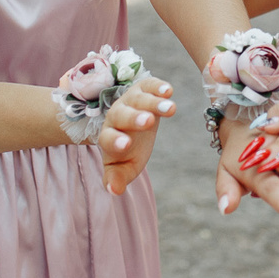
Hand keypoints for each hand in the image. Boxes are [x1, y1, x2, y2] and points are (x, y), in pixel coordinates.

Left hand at [99, 77, 174, 193]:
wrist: (132, 123)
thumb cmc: (129, 150)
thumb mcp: (124, 166)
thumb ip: (117, 177)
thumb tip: (114, 191)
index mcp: (109, 136)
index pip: (107, 138)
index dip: (115, 141)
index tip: (125, 145)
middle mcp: (117, 115)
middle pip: (122, 115)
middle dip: (134, 118)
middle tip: (148, 122)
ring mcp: (130, 100)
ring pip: (139, 100)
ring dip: (153, 103)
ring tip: (171, 109)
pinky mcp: (145, 89)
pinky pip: (150, 85)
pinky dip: (159, 87)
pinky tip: (169, 91)